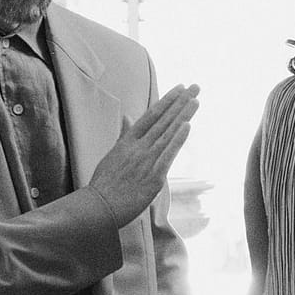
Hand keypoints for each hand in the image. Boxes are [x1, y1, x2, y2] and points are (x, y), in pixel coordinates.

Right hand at [85, 85, 199, 226]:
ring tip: (196, 100)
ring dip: (183, 116)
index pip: (150, 116)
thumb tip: (127, 117)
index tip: (180, 88)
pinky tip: (187, 126)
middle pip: (163, 121)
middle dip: (180, 103)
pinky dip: (178, 139)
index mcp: (127, 142)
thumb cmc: (104, 184)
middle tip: (195, 87)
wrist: (99, 207)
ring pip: (167, 134)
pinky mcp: (154, 177)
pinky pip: (168, 155)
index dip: (167, 101)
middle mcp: (137, 148)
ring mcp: (146, 161)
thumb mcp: (112, 154)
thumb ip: (123, 135)